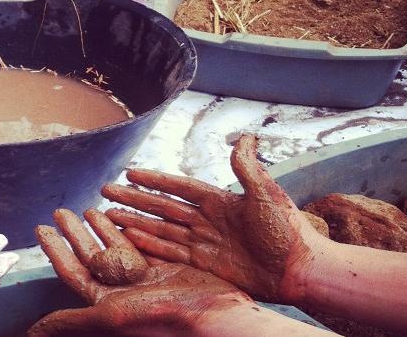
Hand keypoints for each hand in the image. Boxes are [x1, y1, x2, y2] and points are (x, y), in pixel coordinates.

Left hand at [28, 208, 253, 336]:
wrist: (213, 317)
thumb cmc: (160, 320)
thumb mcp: (110, 316)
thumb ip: (72, 321)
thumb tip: (30, 334)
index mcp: (107, 304)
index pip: (72, 272)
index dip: (55, 251)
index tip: (40, 228)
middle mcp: (124, 293)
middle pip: (92, 257)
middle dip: (74, 233)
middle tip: (61, 211)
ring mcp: (146, 281)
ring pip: (118, 249)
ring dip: (102, 229)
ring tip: (89, 208)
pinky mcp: (168, 271)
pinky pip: (144, 246)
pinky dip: (132, 230)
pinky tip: (123, 215)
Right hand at [102, 134, 330, 303]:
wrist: (300, 270)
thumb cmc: (288, 230)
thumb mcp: (266, 194)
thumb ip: (247, 167)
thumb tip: (243, 136)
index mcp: (218, 200)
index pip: (178, 187)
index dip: (153, 179)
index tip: (130, 170)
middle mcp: (206, 220)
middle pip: (161, 207)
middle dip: (133, 198)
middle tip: (106, 190)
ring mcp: (203, 243)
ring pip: (160, 229)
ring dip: (134, 221)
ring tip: (108, 215)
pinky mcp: (204, 265)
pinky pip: (170, 253)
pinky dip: (148, 246)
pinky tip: (129, 239)